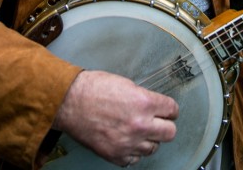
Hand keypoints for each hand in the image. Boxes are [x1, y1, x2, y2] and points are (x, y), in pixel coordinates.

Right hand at [52, 71, 177, 166]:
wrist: (69, 102)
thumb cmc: (93, 89)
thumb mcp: (125, 84)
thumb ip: (143, 98)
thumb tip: (153, 106)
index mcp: (144, 103)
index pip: (172, 110)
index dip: (169, 109)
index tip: (166, 110)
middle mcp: (140, 125)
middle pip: (170, 133)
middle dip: (164, 126)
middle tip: (157, 122)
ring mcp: (128, 143)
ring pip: (153, 148)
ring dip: (148, 140)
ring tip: (137, 131)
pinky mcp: (116, 155)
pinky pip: (134, 159)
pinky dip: (132, 151)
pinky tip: (125, 141)